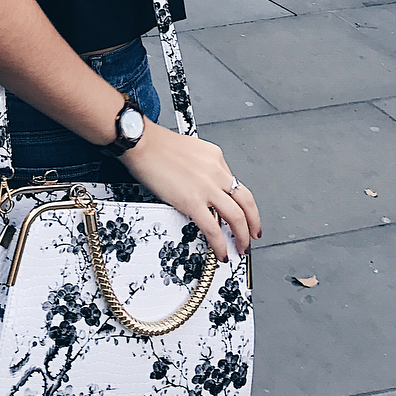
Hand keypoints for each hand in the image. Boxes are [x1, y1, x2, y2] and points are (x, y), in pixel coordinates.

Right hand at [121, 122, 260, 263]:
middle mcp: (216, 171)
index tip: (240, 212)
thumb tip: (201, 184)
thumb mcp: (190, 148)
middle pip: (245, 201)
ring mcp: (206, 187)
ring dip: (242, 236)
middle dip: (253, 222)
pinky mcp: (192, 202)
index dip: (239, 202)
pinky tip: (221, 253)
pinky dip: (220, 244)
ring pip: (237, 217)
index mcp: (215, 157)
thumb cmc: (157, 144)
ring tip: (242, 248)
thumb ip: (201, 166)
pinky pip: (213, 229)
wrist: (142, 143)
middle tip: (254, 234)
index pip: (234, 182)